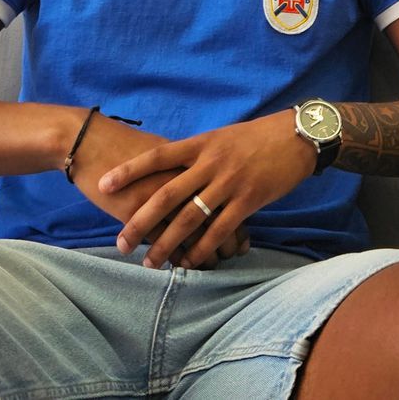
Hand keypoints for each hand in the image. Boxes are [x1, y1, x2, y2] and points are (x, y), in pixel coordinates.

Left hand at [98, 110, 315, 268]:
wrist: (294, 136)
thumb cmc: (253, 138)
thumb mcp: (219, 138)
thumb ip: (195, 155)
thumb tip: (167, 170)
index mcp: (199, 144)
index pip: (157, 156)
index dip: (129, 170)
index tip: (104, 184)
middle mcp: (210, 163)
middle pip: (167, 194)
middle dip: (141, 220)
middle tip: (121, 243)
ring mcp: (229, 182)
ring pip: (190, 217)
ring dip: (167, 243)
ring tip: (149, 262)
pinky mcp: (249, 200)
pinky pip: (220, 230)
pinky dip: (203, 249)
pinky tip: (189, 263)